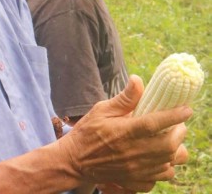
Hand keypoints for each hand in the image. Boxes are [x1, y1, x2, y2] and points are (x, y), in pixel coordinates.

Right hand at [59, 75, 192, 192]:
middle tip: (177, 125)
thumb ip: (124, 99)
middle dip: (179, 134)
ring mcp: (136, 169)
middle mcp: (134, 152)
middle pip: (169, 145)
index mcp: (125, 132)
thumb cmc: (87, 132)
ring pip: (169, 163)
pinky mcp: (135, 181)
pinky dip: (165, 167)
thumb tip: (138, 80)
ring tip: (169, 141)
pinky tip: (157, 158)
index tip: (186, 109)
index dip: (175, 116)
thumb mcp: (101, 110)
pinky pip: (160, 177)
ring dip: (174, 151)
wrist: (74, 161)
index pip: (157, 123)